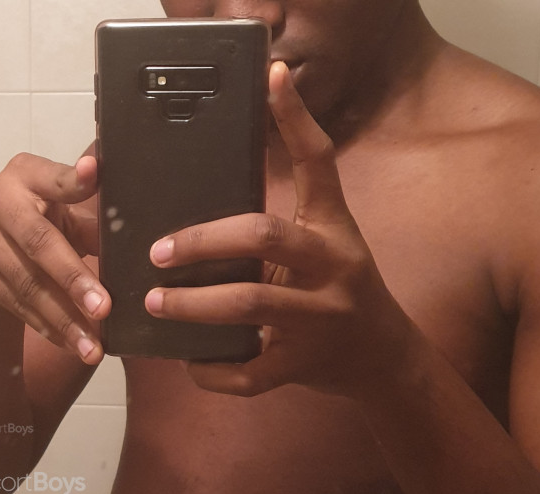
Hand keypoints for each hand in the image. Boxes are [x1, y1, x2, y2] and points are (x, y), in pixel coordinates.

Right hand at [0, 151, 109, 363]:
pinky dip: (47, 327)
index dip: (72, 181)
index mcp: (26, 174)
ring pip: (28, 283)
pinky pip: (16, 304)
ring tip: (91, 346)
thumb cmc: (40, 223)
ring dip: (63, 318)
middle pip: (39, 243)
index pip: (53, 179)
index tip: (93, 174)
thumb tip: (137, 238)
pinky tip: (70, 344)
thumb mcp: (65, 213)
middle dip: (73, 279)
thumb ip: (94, 219)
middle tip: (104, 308)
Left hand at [144, 61, 418, 398]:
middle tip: (158, 250)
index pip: (319, 161)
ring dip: (193, 304)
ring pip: (249, 303)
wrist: (384, 358)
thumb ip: (279, 225)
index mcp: (334, 228)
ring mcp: (319, 318)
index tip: (270, 76)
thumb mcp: (327, 244)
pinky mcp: (303, 364)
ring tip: (155, 301)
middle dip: (202, 241)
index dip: (296, 117)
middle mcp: (332, 266)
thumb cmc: (338, 293)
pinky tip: (188, 361)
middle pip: (263, 235)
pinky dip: (212, 370)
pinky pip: (249, 371)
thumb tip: (201, 208)